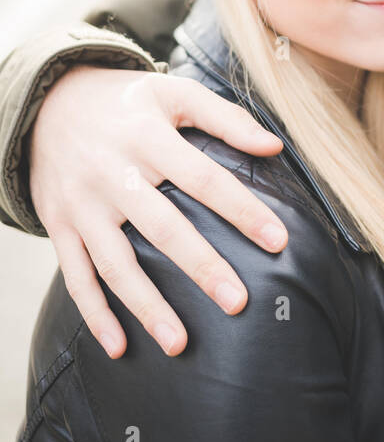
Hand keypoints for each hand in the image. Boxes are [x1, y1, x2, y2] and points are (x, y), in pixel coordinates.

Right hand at [30, 64, 285, 358]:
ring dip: (146, 306)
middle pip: (162, 226)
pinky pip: (76, 276)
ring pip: (116, 263)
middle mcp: (112, 172)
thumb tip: (275, 146)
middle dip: (201, 267)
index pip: (203, 178)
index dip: (242, 210)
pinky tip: (119, 348)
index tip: (278, 241)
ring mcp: (82, 203)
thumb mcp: (173, 93)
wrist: (48, 102)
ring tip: (180, 344)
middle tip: (237, 302)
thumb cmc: (126, 101)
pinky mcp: (60, 226)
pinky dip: (95, 314)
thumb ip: (226, 117)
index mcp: (147, 136)